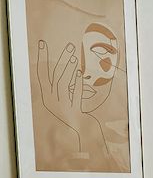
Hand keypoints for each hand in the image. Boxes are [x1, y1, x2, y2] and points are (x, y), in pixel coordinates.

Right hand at [36, 40, 110, 164]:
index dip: (41, 58)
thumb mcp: (66, 98)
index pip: (41, 74)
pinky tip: (79, 73)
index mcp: (47, 97)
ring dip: (68, 69)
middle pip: (54, 76)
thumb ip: (65, 86)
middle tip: (69, 46)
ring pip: (62, 84)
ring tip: (75, 57)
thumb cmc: (77, 114)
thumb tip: (70, 66)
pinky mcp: (73, 112)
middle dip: (61, 59)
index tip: (42, 43)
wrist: (85, 133)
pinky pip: (73, 94)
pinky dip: (75, 83)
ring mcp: (62, 107)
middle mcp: (52, 102)